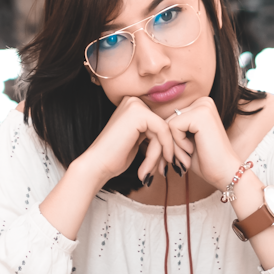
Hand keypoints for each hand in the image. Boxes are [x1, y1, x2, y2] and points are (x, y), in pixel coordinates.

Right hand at [78, 95, 193, 186]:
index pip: (160, 124)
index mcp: (134, 106)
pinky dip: (158, 153)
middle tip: (162, 171)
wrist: (96, 165)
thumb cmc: (114, 157)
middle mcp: (134, 101)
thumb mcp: (138, 140)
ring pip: (164, 132)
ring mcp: (135, 105)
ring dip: (158, 156)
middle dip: (164, 151)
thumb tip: (177, 137)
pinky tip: (147, 168)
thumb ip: (153, 133)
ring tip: (148, 172)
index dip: (165, 146)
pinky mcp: (138, 114)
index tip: (165, 165)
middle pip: (163, 127)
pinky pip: (162, 132)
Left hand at [159, 96, 240, 191]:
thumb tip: (149, 125)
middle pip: (167, 121)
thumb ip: (172, 130)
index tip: (177, 157)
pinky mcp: (201, 114)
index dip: (169, 141)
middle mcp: (203, 101)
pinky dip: (178, 143)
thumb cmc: (206, 161)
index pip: (170, 119)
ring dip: (174, 146)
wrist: (226, 174)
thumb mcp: (185, 141)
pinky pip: (173, 127)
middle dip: (170, 144)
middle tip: (182, 160)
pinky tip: (192, 150)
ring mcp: (203, 106)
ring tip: (186, 156)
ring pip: (168, 124)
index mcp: (200, 106)